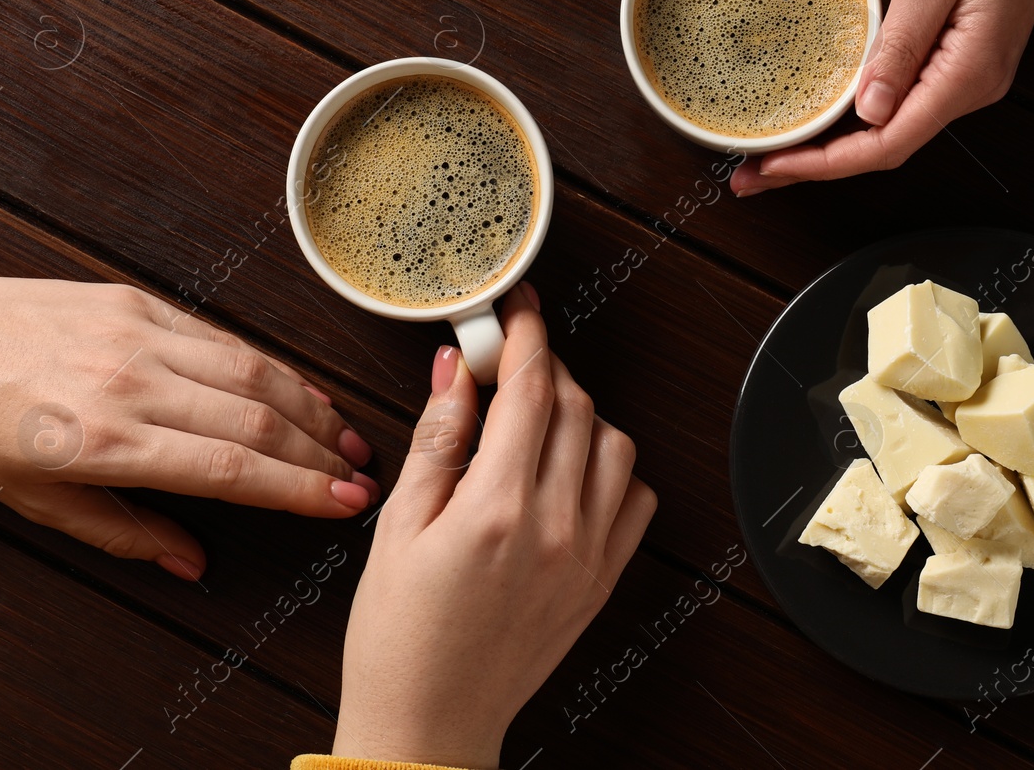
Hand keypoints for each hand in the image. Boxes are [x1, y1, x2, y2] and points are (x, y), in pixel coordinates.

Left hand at [0, 244, 377, 578]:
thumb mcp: (36, 501)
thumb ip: (125, 533)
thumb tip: (193, 564)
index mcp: (103, 439)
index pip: (230, 467)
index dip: (298, 489)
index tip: (343, 504)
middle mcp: (130, 380)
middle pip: (256, 417)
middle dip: (320, 453)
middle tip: (362, 478)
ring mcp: (139, 333)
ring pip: (252, 370)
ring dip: (310, 408)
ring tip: (346, 439)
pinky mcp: (140, 301)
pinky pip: (224, 337)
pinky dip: (273, 366)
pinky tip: (300, 391)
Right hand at [332, 284, 655, 767]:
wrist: (429, 725)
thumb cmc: (397, 637)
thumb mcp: (397, 527)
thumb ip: (436, 438)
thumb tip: (456, 367)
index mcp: (496, 509)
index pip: (531, 389)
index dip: (525, 334)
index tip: (515, 308)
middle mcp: (556, 528)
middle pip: (576, 405)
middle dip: (545, 367)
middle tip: (508, 363)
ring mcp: (589, 556)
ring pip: (616, 444)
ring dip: (582, 414)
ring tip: (535, 421)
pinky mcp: (604, 580)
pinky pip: (637, 499)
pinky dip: (612, 468)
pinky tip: (570, 472)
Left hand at [731, 0, 1033, 192]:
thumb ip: (900, 43)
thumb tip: (868, 110)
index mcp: (969, 72)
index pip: (888, 143)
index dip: (825, 163)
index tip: (773, 167)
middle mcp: (970, 85)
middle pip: (884, 144)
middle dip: (817, 162)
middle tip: (753, 172)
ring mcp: (964, 72)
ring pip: (888, 124)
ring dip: (832, 143)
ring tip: (775, 149)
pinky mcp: (953, 54)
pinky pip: (899, 96)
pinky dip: (854, 113)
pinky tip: (819, 113)